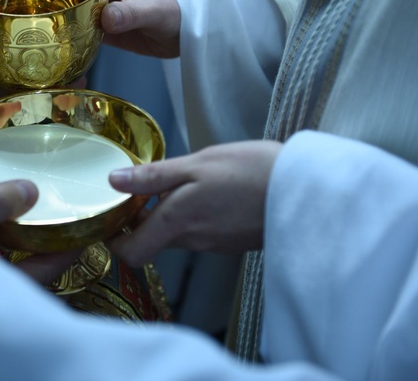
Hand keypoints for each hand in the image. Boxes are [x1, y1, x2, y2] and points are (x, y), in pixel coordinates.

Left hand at [107, 140, 282, 265]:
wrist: (306, 189)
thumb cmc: (249, 171)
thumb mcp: (195, 164)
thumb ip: (153, 176)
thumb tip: (113, 181)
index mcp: (176, 224)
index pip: (131, 253)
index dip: (115, 239)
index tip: (112, 215)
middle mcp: (192, 242)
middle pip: (152, 240)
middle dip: (143, 220)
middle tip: (142, 188)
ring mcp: (213, 244)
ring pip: (177, 234)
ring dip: (170, 214)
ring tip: (176, 183)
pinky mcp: (231, 240)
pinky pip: (201, 232)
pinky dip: (195, 215)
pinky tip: (206, 191)